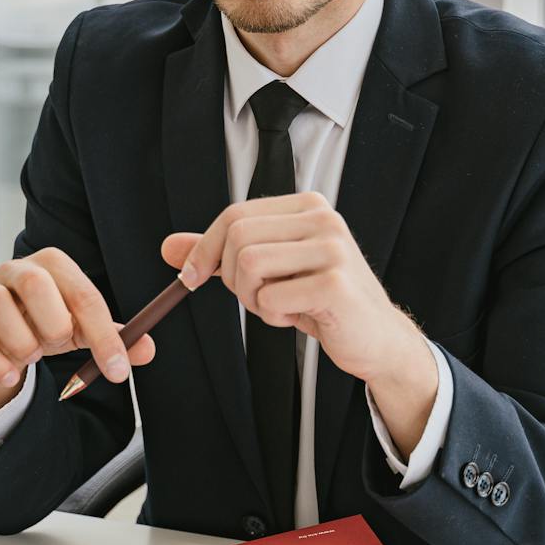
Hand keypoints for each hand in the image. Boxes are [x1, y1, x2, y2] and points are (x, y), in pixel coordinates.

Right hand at [0, 248, 156, 424]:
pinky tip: (10, 376)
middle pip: (34, 282)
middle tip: (58, 346)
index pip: (82, 294)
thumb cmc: (43, 326)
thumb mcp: (81, 331)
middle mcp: (15, 270)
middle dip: (53, 322)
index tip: (117, 370)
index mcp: (53, 266)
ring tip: (31, 357)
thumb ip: (113, 339)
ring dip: (21, 342)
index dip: (103, 334)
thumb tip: (148, 349)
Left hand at [160, 193, 436, 449]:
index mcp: (308, 207)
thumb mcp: (272, 270)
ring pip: (249, 265)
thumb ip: (223, 253)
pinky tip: (300, 317)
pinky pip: (270, 298)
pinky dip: (273, 316)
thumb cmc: (324, 301)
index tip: (192, 275)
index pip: (235, 214)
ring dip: (253, 298)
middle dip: (232, 278)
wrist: (375, 338)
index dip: (206, 248)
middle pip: (238, 237)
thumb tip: (170, 247)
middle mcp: (323, 219)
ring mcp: (332, 249)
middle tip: (257, 297)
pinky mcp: (335, 284)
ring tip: (280, 306)